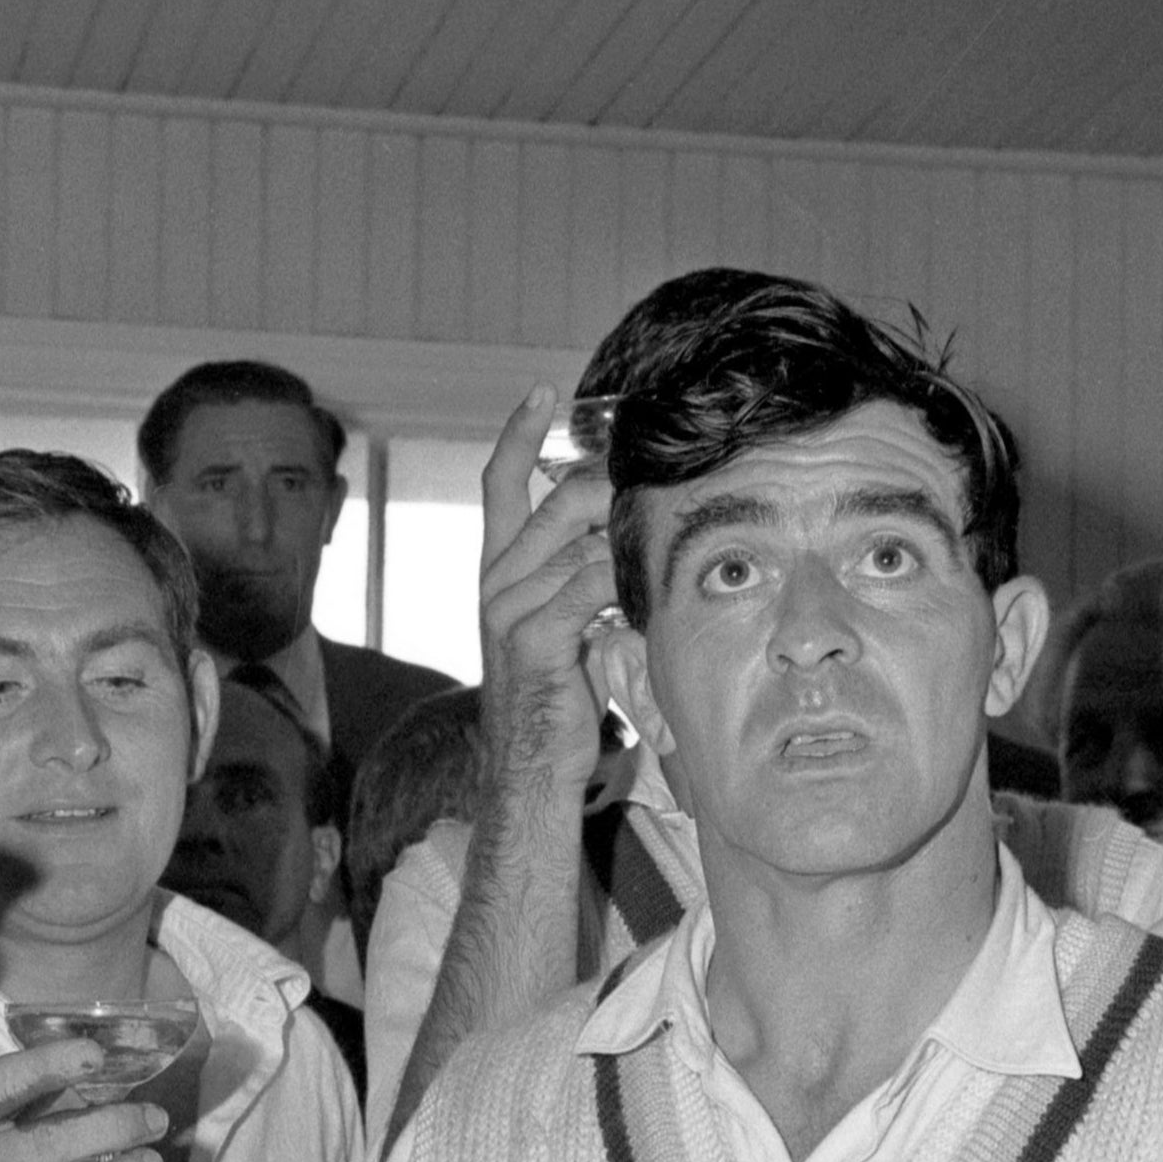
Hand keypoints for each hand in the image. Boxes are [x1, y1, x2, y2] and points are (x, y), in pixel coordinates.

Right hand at [475, 388, 633, 789]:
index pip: (499, 484)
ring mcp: (507, 609)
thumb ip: (586, 577)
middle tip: (661, 480)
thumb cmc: (559, 698)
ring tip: (668, 535)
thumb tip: (634, 535)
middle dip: (614, 484)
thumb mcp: (570, 624)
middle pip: (558, 501)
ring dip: (631, 536)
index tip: (543, 392)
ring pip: (580, 541)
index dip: (518, 433)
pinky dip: (625, 581)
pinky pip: (587, 586)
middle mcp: (495, 580)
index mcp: (499, 569)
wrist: (533, 769)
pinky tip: (649, 587)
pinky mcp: (531, 640)